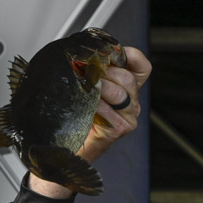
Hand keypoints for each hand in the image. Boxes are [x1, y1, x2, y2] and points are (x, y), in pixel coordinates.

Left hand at [30, 45, 151, 198]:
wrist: (61, 149)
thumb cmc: (68, 119)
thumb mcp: (79, 90)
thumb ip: (88, 72)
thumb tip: (80, 53)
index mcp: (126, 89)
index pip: (141, 66)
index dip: (130, 56)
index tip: (109, 53)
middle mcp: (131, 102)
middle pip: (129, 77)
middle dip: (106, 71)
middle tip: (86, 71)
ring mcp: (128, 117)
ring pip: (123, 92)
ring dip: (101, 86)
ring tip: (84, 86)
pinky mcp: (120, 129)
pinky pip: (112, 111)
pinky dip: (97, 104)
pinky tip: (84, 104)